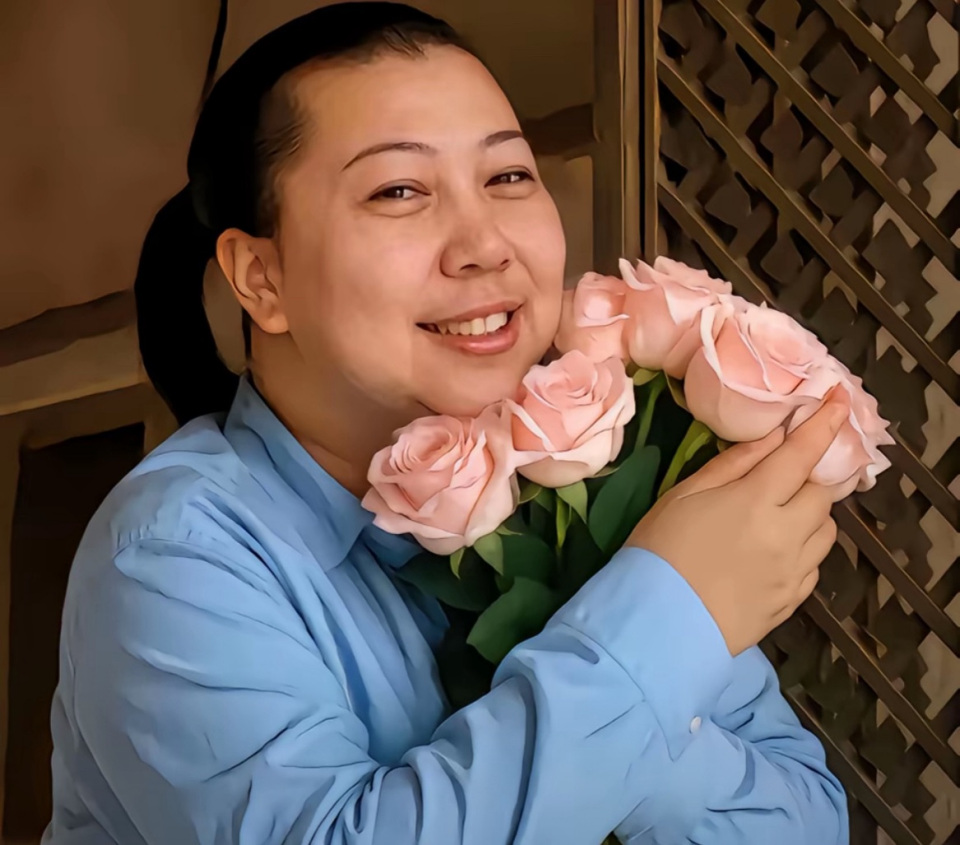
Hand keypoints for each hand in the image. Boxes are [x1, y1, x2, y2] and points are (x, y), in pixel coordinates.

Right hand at [626, 394, 849, 655]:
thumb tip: (772, 436)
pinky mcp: (791, 602)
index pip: (803, 454)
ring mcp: (793, 572)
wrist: (657, 624)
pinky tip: (775, 551)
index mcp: (757, 502)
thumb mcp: (684, 494)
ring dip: (812, 514)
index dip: (825, 425)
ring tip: (781, 515)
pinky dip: (804, 549)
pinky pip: (814, 566)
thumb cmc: (659, 550)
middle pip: (822, 494)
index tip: (838, 401)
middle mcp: (787, 535)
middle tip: (787, 475)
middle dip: (811, 477)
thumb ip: (733, 464)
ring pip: (826, 531)